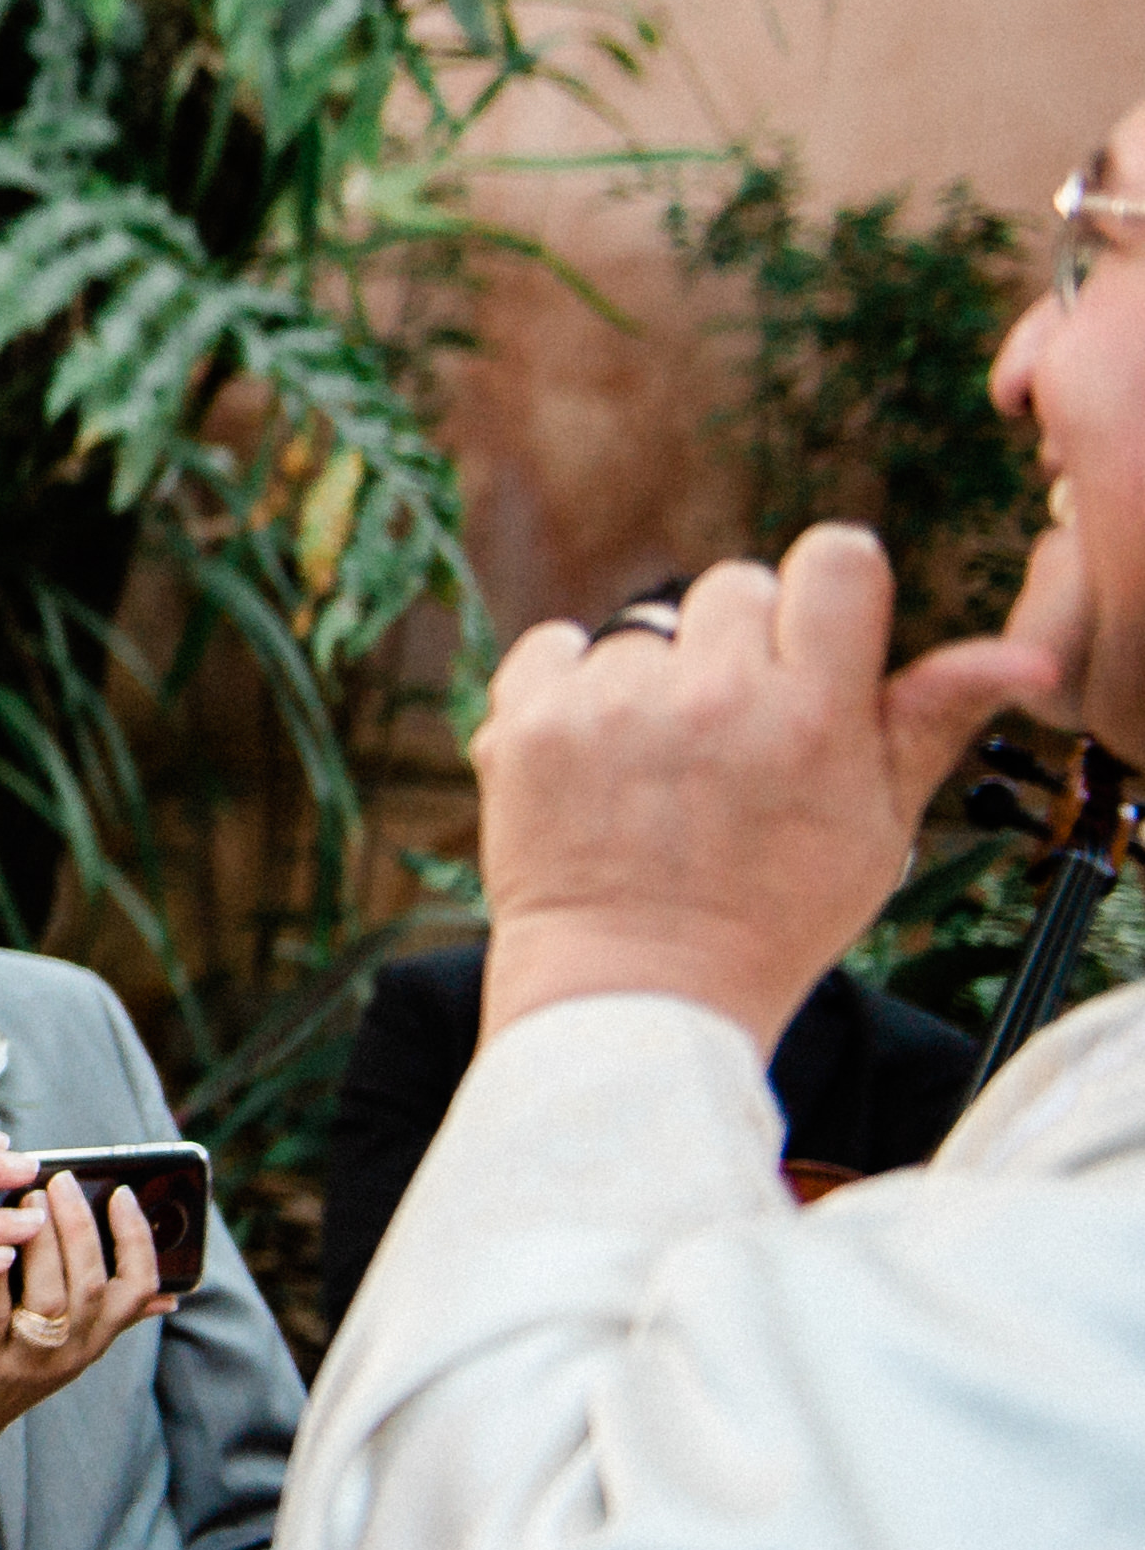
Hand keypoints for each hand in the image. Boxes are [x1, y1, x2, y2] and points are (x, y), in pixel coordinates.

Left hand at [0, 1166, 160, 1461]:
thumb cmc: (6, 1366)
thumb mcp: (66, 1349)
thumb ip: (108, 1317)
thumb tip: (171, 1294)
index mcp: (95, 1340)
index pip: (140, 1288)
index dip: (137, 1239)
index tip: (123, 1193)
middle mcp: (70, 1352)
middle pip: (92, 1284)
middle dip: (81, 1226)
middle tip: (61, 1180)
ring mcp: (26, 1357)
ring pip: (50, 1296)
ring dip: (42, 1241)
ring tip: (27, 1198)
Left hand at [473, 524, 1060, 1047]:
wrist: (639, 988)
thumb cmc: (772, 912)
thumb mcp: (879, 827)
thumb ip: (933, 720)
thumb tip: (1019, 656)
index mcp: (812, 713)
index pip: (836, 561)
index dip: (831, 591)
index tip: (818, 637)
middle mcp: (712, 694)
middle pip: (737, 585)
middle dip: (742, 643)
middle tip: (738, 729)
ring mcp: (613, 704)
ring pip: (645, 625)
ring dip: (656, 677)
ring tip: (664, 766)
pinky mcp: (529, 722)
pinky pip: (555, 647)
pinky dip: (570, 688)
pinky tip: (598, 756)